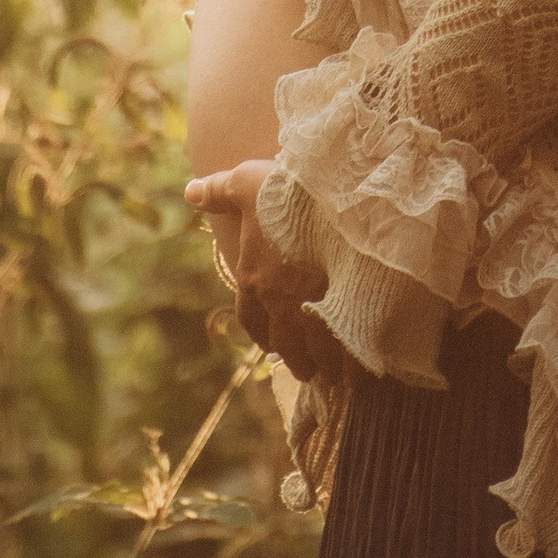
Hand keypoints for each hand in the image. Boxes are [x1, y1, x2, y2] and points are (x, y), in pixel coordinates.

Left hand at [184, 156, 336, 378]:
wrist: (335, 199)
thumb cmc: (286, 191)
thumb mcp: (247, 182)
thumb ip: (220, 192)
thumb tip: (190, 192)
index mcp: (254, 279)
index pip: (252, 319)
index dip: (263, 332)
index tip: (271, 344)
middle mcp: (281, 304)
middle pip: (286, 344)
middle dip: (297, 358)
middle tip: (308, 368)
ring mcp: (316, 311)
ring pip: (319, 352)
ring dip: (326, 365)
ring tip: (337, 374)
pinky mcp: (349, 312)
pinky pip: (350, 349)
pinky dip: (356, 362)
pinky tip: (367, 363)